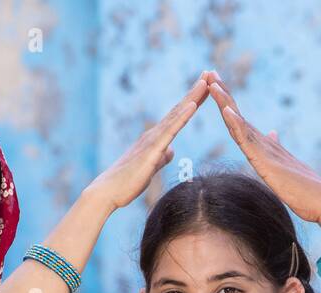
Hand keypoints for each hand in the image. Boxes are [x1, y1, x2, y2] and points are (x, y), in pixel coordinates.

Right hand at [85, 75, 208, 213]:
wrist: (109, 191)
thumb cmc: (128, 182)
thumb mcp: (152, 167)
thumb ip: (162, 157)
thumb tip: (171, 151)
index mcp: (157, 138)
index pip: (179, 116)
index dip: (194, 100)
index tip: (207, 86)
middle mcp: (155, 134)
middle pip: (180, 108)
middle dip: (196, 90)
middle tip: (210, 72)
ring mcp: (153, 139)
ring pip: (177, 114)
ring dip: (192, 97)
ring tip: (205, 81)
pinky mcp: (152, 149)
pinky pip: (171, 129)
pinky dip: (183, 116)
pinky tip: (193, 104)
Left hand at [203, 71, 320, 234]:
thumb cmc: (306, 190)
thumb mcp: (282, 166)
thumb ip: (275, 149)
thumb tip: (272, 133)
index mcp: (263, 147)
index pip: (240, 122)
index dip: (227, 104)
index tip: (215, 85)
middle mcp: (264, 143)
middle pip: (237, 115)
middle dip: (223, 94)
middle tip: (210, 72)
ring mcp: (265, 150)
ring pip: (239, 122)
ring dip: (225, 102)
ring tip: (213, 83)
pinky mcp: (266, 161)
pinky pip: (247, 140)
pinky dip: (236, 123)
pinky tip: (226, 110)